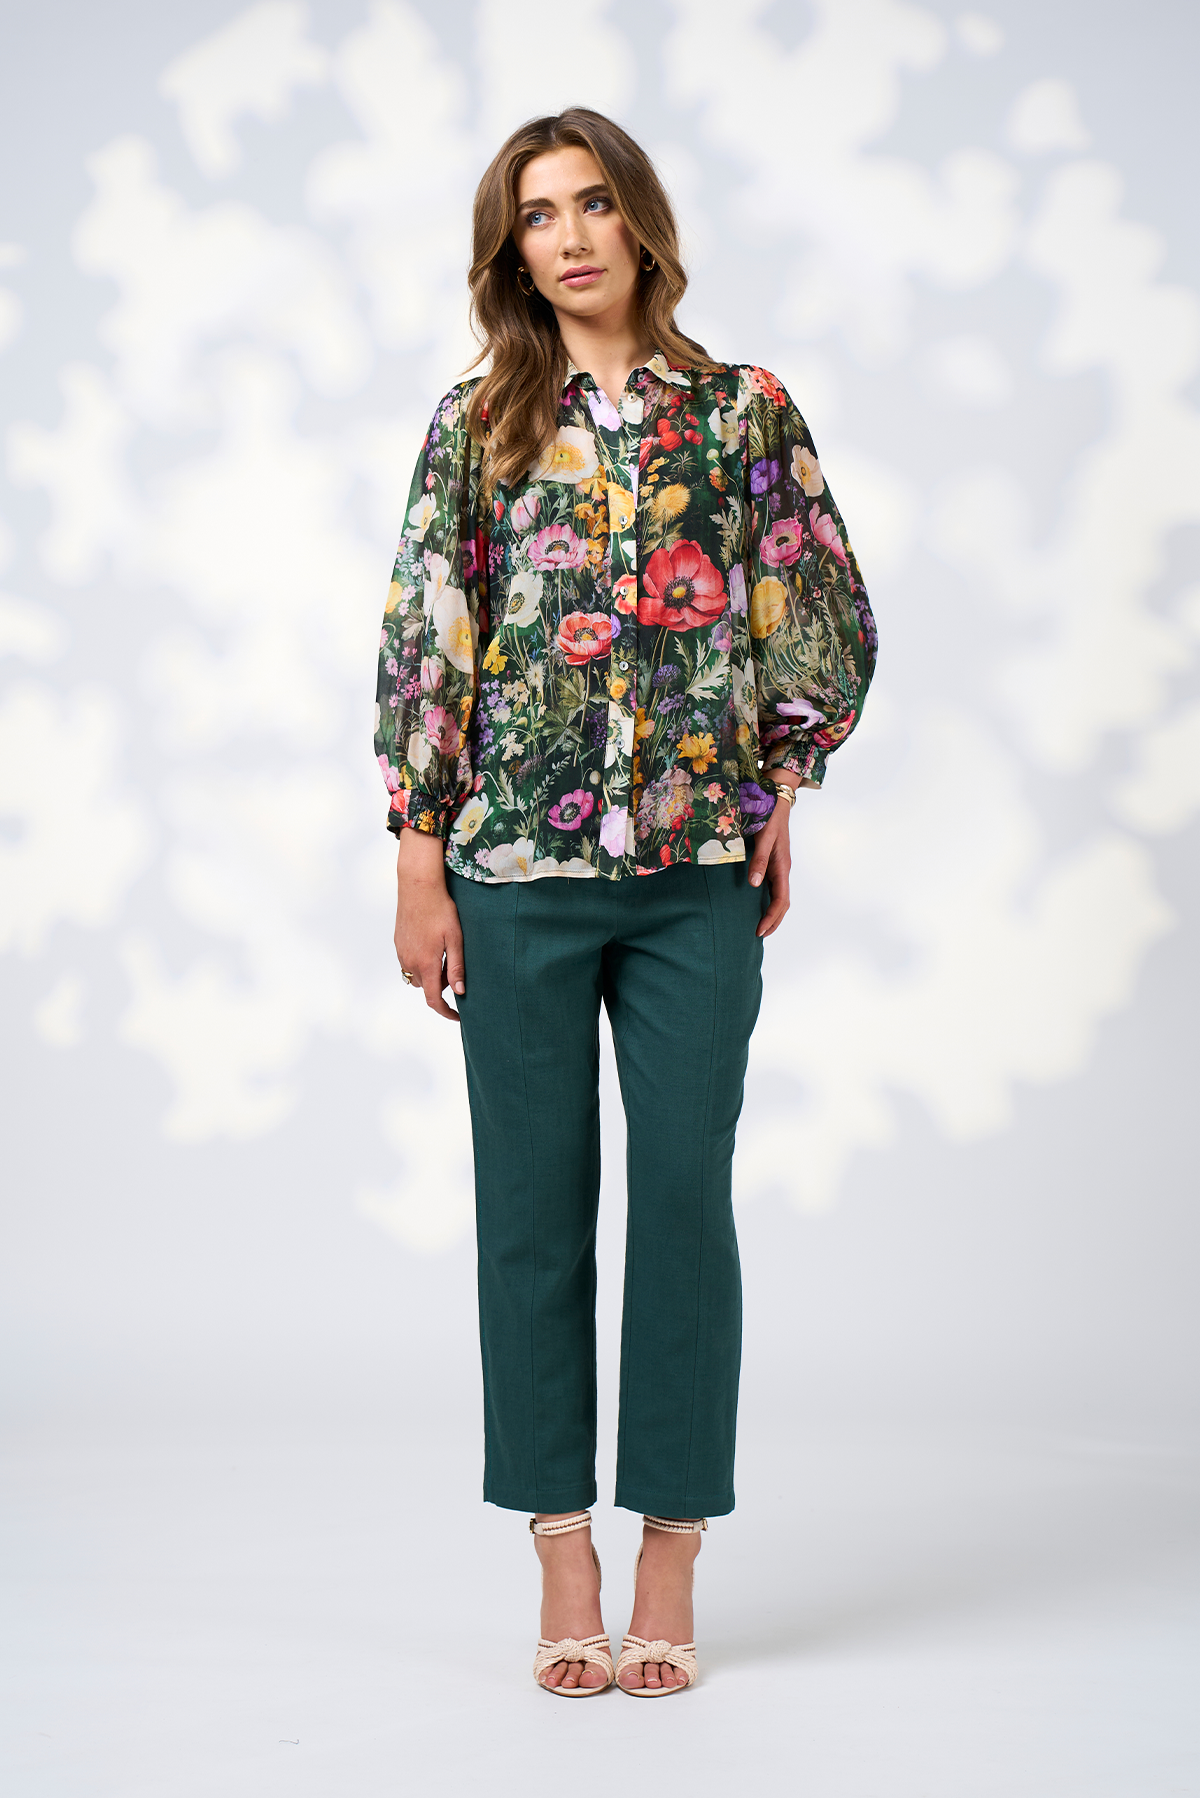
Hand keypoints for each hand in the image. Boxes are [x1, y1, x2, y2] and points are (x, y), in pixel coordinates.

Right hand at [394, 830, 464, 1021]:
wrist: (418, 887)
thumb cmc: (441, 910)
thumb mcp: (455, 939)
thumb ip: (457, 967)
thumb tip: (459, 992)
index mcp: (426, 963)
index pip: (434, 999)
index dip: (446, 1012)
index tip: (457, 1016)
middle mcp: (410, 962)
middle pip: (426, 987)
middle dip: (440, 986)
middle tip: (455, 969)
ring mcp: (401, 953)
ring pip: (416, 976)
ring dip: (429, 974)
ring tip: (443, 955)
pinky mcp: (398, 944)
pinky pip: (409, 963)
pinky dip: (420, 963)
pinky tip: (430, 944)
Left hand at [747, 787, 794, 937]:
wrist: (776, 799)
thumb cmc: (770, 817)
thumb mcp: (764, 838)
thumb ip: (759, 860)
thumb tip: (754, 884)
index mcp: (782, 867)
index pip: (781, 900)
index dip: (771, 917)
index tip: (759, 930)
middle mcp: (782, 869)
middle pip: (782, 903)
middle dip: (773, 921)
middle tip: (759, 935)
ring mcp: (778, 866)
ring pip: (779, 896)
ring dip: (772, 913)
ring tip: (761, 926)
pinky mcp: (773, 862)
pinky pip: (773, 887)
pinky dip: (768, 900)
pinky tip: (758, 904)